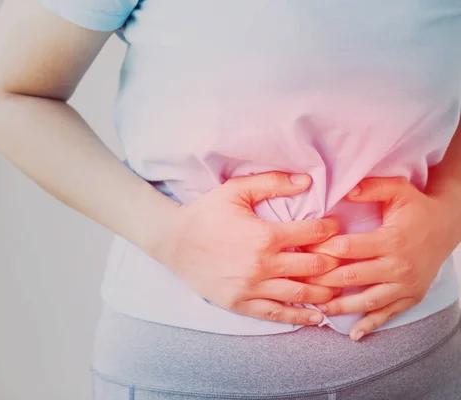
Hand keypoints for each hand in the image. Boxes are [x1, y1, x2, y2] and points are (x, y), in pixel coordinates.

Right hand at [157, 171, 341, 325]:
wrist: (173, 241)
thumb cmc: (205, 214)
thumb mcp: (235, 191)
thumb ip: (272, 183)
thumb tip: (307, 181)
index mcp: (265, 235)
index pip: (313, 233)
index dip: (331, 229)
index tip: (336, 226)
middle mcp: (263, 264)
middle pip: (315, 266)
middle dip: (334, 260)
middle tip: (342, 257)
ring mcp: (252, 287)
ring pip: (301, 293)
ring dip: (325, 290)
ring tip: (337, 286)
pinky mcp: (241, 303)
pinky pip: (278, 314)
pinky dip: (301, 316)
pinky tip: (317, 316)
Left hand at [302, 177, 460, 340]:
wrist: (449, 225)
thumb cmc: (417, 207)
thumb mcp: (398, 189)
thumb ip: (371, 188)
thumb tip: (345, 191)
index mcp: (391, 240)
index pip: (347, 248)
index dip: (321, 249)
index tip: (301, 250)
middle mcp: (398, 266)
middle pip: (351, 277)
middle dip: (322, 280)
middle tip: (298, 281)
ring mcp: (406, 284)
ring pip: (367, 300)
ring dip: (340, 306)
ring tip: (317, 307)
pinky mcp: (411, 296)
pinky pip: (388, 314)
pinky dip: (370, 324)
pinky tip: (353, 334)